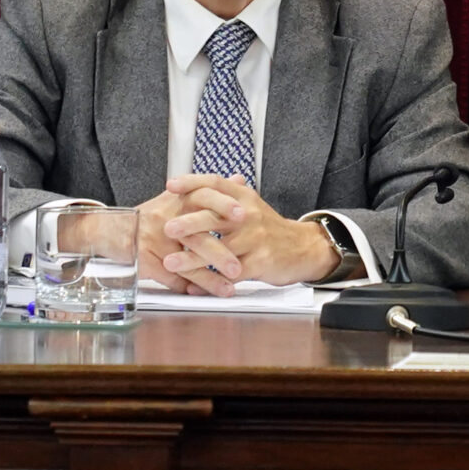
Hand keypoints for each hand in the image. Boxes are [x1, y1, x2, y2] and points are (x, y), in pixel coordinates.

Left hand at [147, 172, 340, 295]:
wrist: (302, 247)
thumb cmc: (267, 229)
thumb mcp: (249, 207)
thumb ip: (223, 198)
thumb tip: (192, 188)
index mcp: (244, 197)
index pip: (216, 183)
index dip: (193, 182)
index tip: (170, 185)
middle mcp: (249, 214)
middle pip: (216, 215)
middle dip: (189, 222)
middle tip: (166, 227)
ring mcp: (256, 238)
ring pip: (219, 248)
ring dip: (191, 258)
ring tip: (170, 263)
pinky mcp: (260, 261)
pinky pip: (229, 273)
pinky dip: (208, 282)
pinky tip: (192, 287)